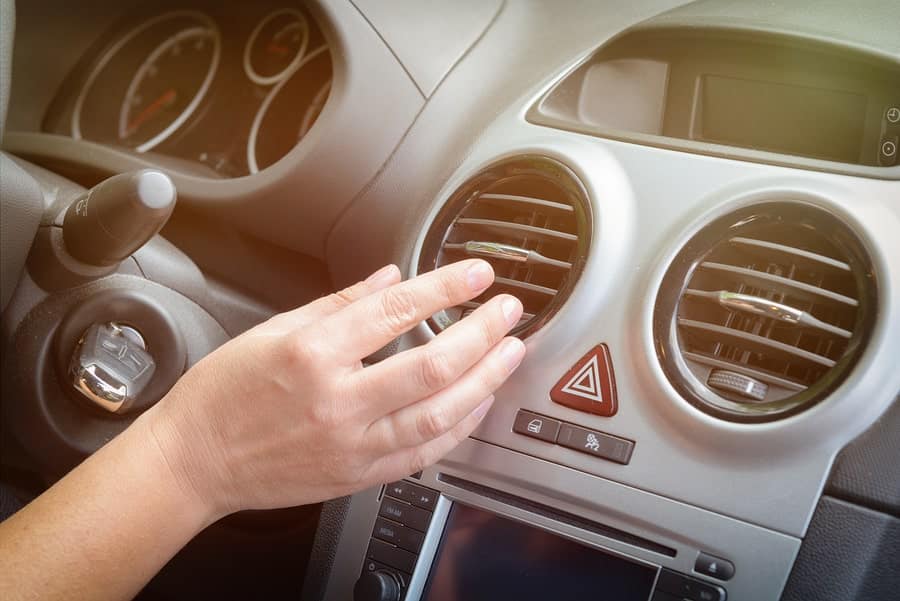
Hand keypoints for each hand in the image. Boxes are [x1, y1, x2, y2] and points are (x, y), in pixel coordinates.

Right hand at [145, 259, 524, 518]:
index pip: (396, 310)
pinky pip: (423, 454)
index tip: (476, 273)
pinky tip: (479, 403)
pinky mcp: (357, 476)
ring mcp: (350, 445)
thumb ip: (339, 303)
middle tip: (509, 310)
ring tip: (510, 352)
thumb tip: (391, 279)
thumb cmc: (224, 393)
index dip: (445, 287)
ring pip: (438, 414)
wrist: (194, 462)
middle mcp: (336, 401)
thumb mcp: (273, 329)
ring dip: (484, 380)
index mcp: (312, 354)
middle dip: (482, 332)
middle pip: (432, 365)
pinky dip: (459, 428)